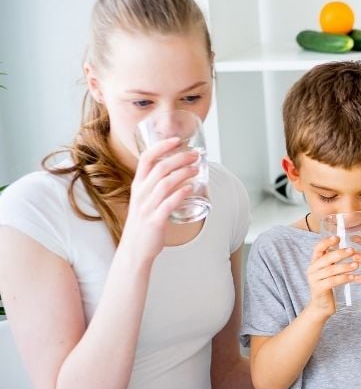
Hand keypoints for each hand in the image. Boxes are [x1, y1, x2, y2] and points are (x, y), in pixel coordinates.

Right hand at [120, 138, 199, 257]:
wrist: (135, 249)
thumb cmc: (144, 222)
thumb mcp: (146, 199)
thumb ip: (157, 185)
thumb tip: (180, 171)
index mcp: (138, 185)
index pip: (146, 158)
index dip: (161, 147)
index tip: (177, 140)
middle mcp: (140, 193)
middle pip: (160, 168)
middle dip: (179, 158)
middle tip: (195, 155)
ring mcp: (147, 207)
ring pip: (165, 183)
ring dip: (183, 173)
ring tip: (197, 168)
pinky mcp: (155, 220)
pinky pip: (169, 204)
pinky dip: (181, 194)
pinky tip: (192, 188)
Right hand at [305, 235, 357, 317]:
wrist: (321, 306)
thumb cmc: (329, 286)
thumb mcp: (331, 271)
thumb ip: (335, 260)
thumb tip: (353, 248)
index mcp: (315, 262)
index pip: (318, 248)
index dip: (327, 242)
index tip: (338, 237)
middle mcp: (312, 269)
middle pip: (326, 258)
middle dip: (340, 253)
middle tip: (353, 250)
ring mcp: (314, 279)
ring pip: (330, 270)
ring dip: (345, 266)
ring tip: (357, 264)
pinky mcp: (318, 289)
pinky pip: (332, 281)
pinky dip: (343, 278)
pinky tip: (353, 277)